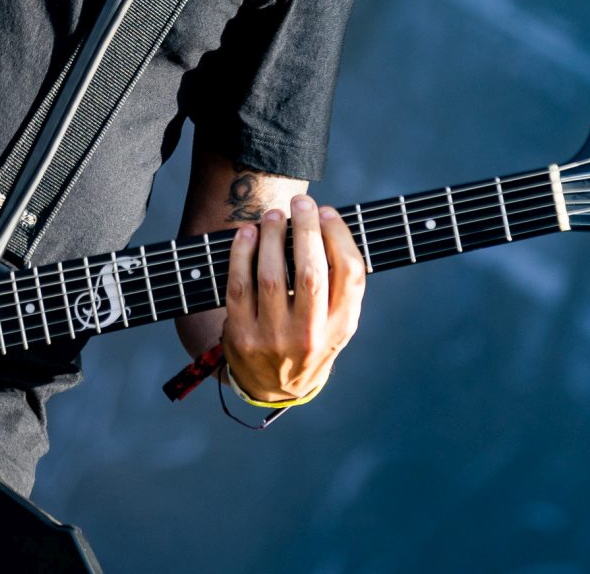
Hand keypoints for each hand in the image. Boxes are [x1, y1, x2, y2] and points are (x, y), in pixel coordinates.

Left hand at [222, 192, 365, 401]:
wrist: (275, 388)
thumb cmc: (309, 339)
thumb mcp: (336, 322)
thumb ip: (338, 284)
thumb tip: (325, 222)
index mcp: (341, 327)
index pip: (350, 275)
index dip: (340, 237)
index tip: (327, 212)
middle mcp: (310, 335)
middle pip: (311, 272)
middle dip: (306, 230)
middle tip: (301, 202)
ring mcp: (273, 338)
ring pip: (272, 276)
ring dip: (272, 237)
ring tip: (273, 215)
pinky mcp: (242, 336)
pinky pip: (239, 286)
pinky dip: (242, 254)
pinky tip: (247, 234)